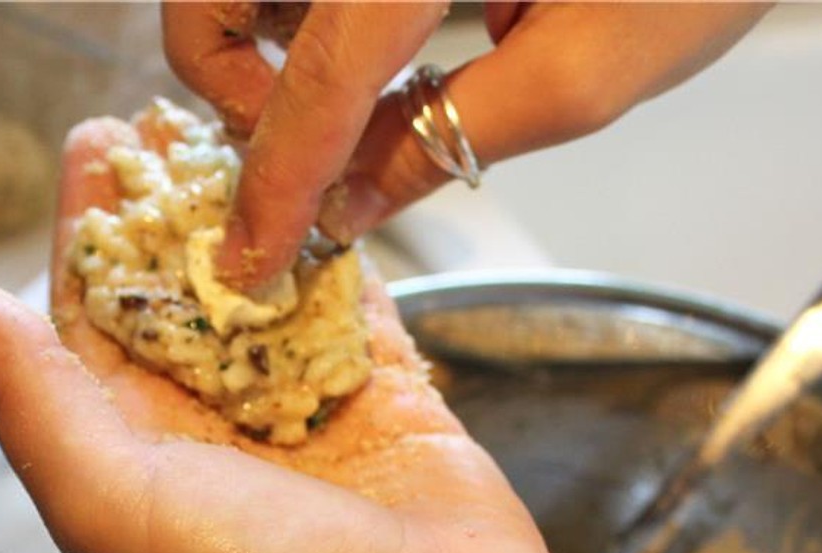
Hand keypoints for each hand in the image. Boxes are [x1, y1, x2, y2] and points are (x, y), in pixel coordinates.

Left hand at [0, 114, 571, 552]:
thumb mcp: (104, 492)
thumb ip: (22, 391)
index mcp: (127, 445)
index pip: (86, 316)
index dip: (83, 227)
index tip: (93, 143)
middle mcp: (206, 428)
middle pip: (175, 291)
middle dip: (168, 204)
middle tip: (169, 119)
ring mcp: (299, 413)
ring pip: (266, 290)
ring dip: (256, 214)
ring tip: (253, 132)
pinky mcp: (387, 406)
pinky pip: (359, 308)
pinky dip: (344, 252)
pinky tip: (332, 191)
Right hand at [164, 1, 770, 286]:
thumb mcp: (587, 69)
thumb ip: (446, 139)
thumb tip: (349, 204)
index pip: (317, 79)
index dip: (276, 184)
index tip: (249, 259)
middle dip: (233, 93)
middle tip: (305, 151)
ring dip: (261, 51)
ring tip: (343, 100)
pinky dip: (300, 16)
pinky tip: (369, 45)